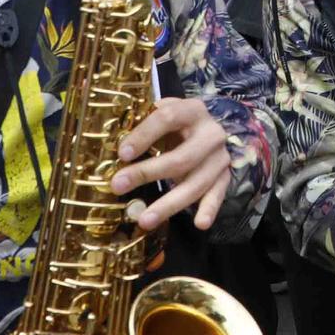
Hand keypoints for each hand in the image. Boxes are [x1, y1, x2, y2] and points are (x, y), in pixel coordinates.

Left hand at [111, 97, 233, 231]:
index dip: (144, 135)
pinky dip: (209, 209)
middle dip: (147, 173)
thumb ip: (143, 124)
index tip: (122, 154)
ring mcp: (220, 157)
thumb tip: (110, 146)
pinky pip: (218, 194)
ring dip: (169, 204)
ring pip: (196, 183)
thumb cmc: (177, 124)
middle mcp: (211, 133)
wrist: (210, 128)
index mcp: (192, 111)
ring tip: (144, 220)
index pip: (168, 118)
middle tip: (117, 186)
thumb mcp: (164, 114)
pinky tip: (200, 224)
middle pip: (181, 158)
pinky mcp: (224, 176)